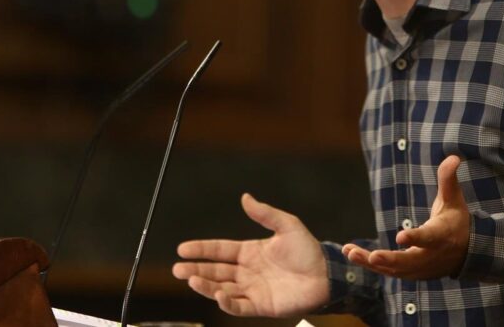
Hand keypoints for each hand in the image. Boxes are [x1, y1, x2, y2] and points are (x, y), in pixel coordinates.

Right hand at [172, 193, 329, 316]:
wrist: (326, 275)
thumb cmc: (308, 250)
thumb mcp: (287, 225)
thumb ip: (265, 214)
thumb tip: (245, 197)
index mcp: (251, 252)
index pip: (220, 250)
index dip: (201, 249)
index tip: (182, 248)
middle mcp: (248, 271)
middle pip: (215, 271)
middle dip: (195, 270)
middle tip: (177, 269)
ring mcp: (253, 290)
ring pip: (222, 289)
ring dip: (206, 285)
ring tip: (191, 280)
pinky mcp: (261, 306)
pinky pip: (238, 306)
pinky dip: (226, 302)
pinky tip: (217, 293)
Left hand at [342, 155, 469, 279]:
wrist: (466, 253)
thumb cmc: (456, 220)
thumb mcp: (454, 199)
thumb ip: (448, 179)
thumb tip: (453, 157)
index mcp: (441, 236)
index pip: (428, 237)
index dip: (415, 238)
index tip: (400, 237)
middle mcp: (430, 255)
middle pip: (409, 261)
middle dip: (389, 260)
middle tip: (372, 257)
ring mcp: (419, 268)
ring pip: (394, 270)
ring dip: (370, 262)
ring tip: (349, 252)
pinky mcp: (410, 274)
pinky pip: (387, 272)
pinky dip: (370, 265)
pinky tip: (351, 254)